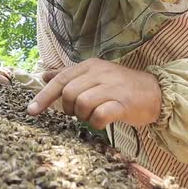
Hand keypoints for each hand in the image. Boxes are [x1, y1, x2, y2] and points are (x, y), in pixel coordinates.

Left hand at [27, 58, 161, 129]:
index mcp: (90, 65)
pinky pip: (99, 115)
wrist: (156, 92)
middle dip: (67, 108)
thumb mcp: (94, 75)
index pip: (60, 79)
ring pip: (82, 104)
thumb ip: (69, 75)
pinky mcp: (123, 103)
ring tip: (92, 116)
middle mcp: (100, 73)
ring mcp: (112, 87)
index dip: (43, 96)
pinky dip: (96, 123)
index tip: (31, 111)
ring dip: (82, 116)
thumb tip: (43, 75)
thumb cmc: (121, 86)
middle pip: (68, 93)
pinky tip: (101, 122)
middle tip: (77, 113)